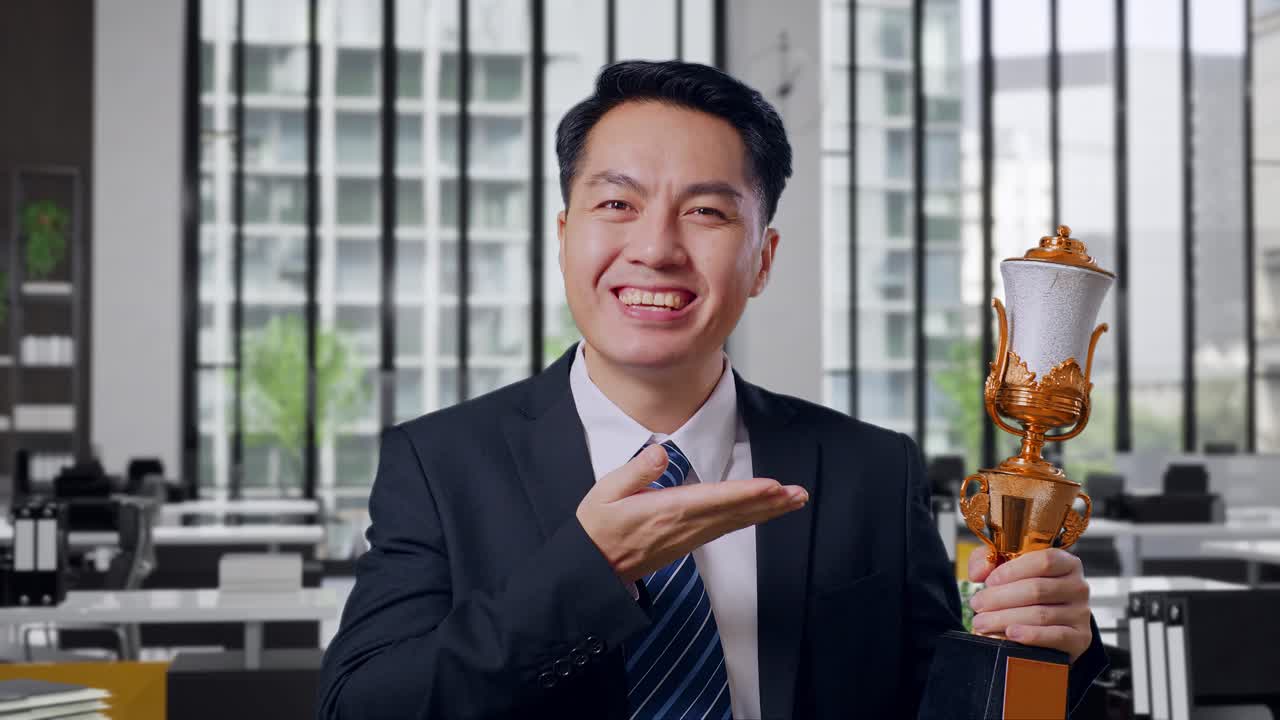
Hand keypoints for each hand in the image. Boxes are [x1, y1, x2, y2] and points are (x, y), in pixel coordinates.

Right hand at [576, 444, 808, 582]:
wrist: (592, 569)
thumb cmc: (596, 528)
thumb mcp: (605, 493)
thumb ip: (636, 471)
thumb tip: (661, 453)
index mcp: (665, 511)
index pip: (713, 499)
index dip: (746, 493)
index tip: (772, 487)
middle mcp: (682, 527)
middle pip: (733, 513)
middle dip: (768, 503)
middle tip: (799, 494)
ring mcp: (687, 538)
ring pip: (734, 523)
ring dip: (765, 512)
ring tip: (792, 500)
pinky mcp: (687, 543)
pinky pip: (724, 530)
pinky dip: (747, 520)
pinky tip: (761, 513)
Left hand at [967, 548, 1092, 662]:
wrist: (1049, 626)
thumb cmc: (1025, 590)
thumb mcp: (1006, 567)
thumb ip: (987, 560)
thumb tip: (979, 572)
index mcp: (1066, 562)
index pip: (1044, 560)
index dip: (1013, 570)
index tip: (989, 581)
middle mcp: (1078, 586)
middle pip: (1037, 589)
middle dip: (999, 598)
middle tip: (977, 605)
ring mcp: (1081, 613)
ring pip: (1040, 614)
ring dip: (1005, 619)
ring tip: (981, 623)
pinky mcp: (1080, 638)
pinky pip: (1055, 636)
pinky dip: (1031, 635)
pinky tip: (1011, 634)